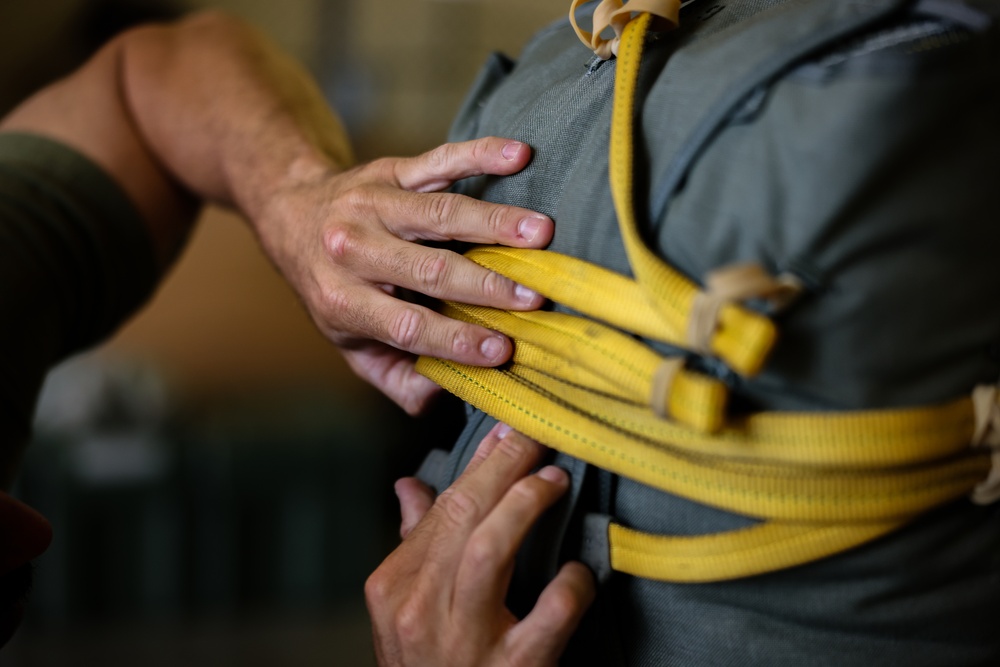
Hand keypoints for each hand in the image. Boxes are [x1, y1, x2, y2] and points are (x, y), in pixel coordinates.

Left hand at [253, 137, 553, 414]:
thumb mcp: (349, 344)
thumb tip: (441, 393)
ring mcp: (374, 205)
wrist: (292, 214)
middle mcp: (353, 249)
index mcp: (344, 301)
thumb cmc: (334, 289)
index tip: (502, 351)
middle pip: (427, 269)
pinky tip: (518, 154)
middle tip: (535, 298)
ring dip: (494, 222)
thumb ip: (394, 378)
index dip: (455, 341)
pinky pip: (439, 160)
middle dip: (485, 287)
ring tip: (540, 232)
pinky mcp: (392, 170)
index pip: (407, 326)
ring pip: (439, 214)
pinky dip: (479, 154)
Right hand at [366, 424, 595, 666]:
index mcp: (393, 588)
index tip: (508, 432)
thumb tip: (409, 486)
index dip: (479, 465)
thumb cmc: (428, 665)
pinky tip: (579, 570)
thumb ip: (415, 544)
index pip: (439, 508)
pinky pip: (545, 617)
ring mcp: (463, 644)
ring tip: (553, 481)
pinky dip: (567, 587)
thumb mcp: (407, 611)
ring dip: (523, 508)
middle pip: (460, 518)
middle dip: (502, 469)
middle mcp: (420, 612)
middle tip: (537, 439)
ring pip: (487, 552)